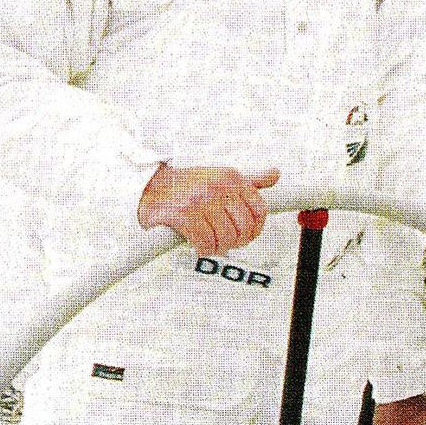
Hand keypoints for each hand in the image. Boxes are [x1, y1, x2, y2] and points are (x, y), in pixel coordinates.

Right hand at [138, 164, 278, 254]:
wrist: (151, 187)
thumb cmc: (188, 185)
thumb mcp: (222, 176)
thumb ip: (250, 180)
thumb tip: (275, 175)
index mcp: (232, 178)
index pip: (259, 210)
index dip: (255, 228)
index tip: (246, 234)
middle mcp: (219, 187)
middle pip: (244, 227)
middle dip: (236, 241)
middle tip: (225, 241)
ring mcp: (201, 200)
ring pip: (226, 237)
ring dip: (219, 247)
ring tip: (211, 242)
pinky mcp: (184, 215)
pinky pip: (206, 243)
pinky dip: (204, 249)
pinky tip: (199, 245)